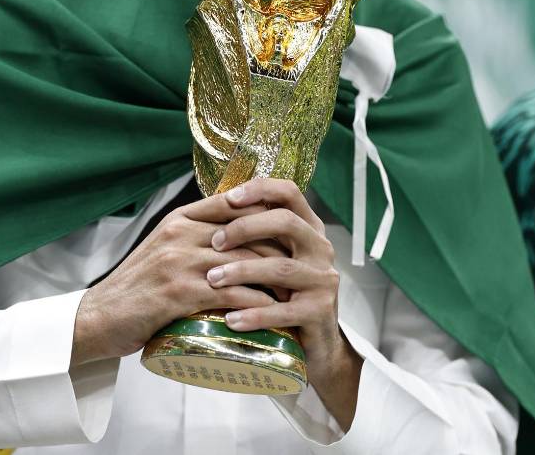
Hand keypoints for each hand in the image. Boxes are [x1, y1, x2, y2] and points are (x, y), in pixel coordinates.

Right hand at [71, 191, 282, 367]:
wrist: (98, 318)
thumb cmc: (136, 287)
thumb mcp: (163, 247)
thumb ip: (193, 235)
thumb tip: (233, 233)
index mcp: (180, 217)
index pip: (234, 203)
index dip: (267, 214)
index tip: (292, 230)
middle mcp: (181, 232)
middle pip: (247, 230)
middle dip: (279, 249)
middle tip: (303, 267)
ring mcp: (180, 261)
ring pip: (243, 261)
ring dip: (275, 278)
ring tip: (297, 292)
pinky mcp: (178, 292)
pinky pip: (230, 292)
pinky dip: (257, 303)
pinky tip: (274, 313)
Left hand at [206, 179, 362, 426]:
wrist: (318, 345)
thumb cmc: (286, 294)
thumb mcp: (277, 257)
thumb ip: (257, 235)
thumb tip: (210, 208)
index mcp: (309, 228)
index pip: (289, 193)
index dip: (259, 189)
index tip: (228, 198)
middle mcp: (321, 248)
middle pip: (286, 222)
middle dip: (245, 228)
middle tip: (214, 242)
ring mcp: (323, 279)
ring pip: (280, 267)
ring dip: (242, 271)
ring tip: (212, 279)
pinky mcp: (320, 311)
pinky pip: (283, 311)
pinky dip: (254, 314)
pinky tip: (230, 319)